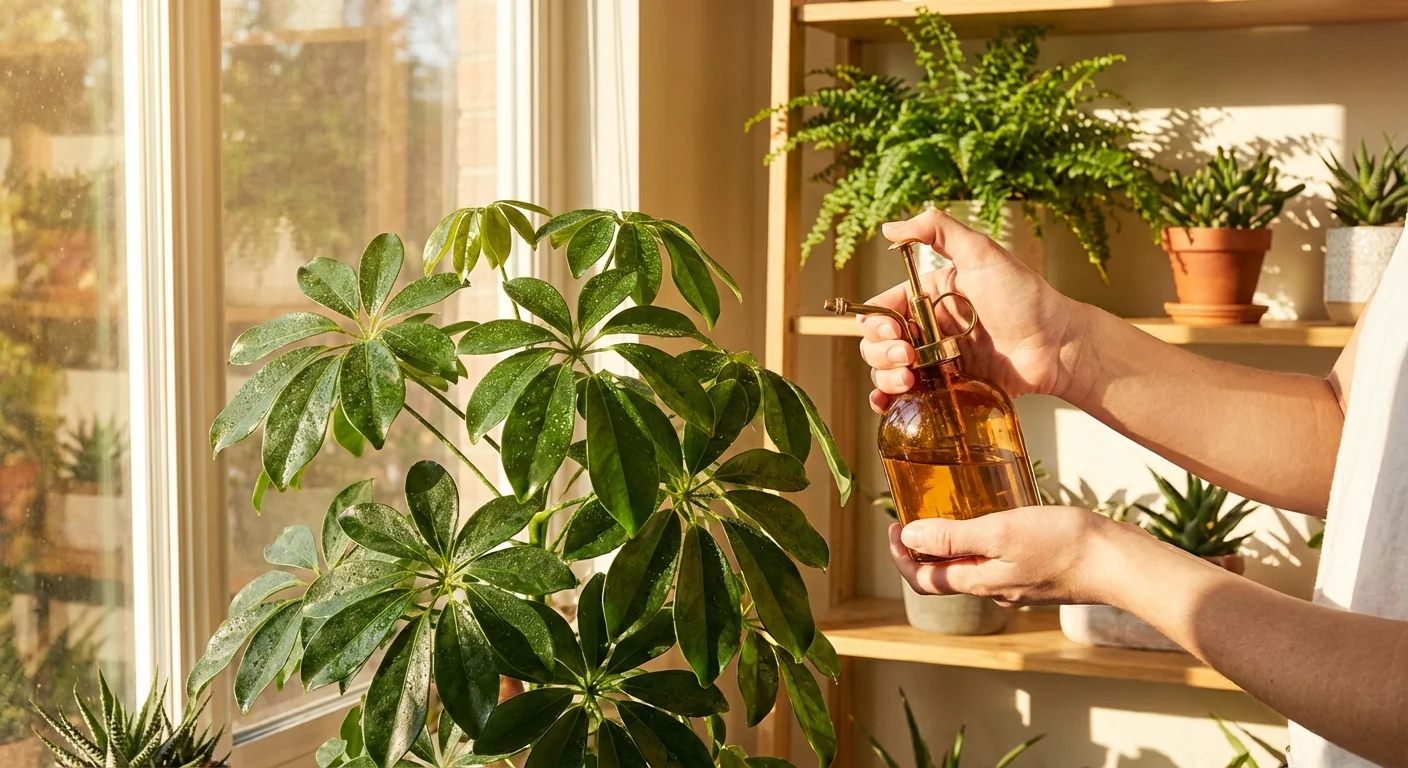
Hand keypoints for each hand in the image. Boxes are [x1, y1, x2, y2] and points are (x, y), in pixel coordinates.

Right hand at [862, 209, 1087, 413]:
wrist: (1056, 344)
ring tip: (908, 378)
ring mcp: (935, 361)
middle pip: (878, 343)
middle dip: (881, 351)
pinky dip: (889, 401)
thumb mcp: (981, 253)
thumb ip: (938, 230)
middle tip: (908, 356)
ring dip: (884, 376)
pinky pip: (908, 397)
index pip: (882, 309)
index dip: (876, 322)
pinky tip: (889, 401)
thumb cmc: (1025, 296)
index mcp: (928, 297)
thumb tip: (890, 227)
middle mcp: (927, 329)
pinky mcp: (948, 388)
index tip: (892, 331)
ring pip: (886, 371)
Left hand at [888, 506, 1150, 606]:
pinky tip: (992, 515)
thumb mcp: (1000, 532)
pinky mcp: (1038, 573)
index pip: (923, 580)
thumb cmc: (1064, 545)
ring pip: (971, 567)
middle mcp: (995, 590)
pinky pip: (998, 560)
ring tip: (948, 510)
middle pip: (944, 575)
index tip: (893, 526)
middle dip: (922, 548)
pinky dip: (982, 541)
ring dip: (951, 544)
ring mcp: (1017, 584)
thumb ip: (953, 538)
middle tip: (914, 514)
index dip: (900, 556)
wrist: (1120, 562)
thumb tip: (908, 538)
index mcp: (979, 583)